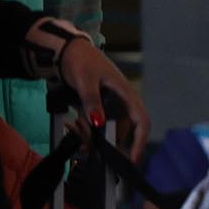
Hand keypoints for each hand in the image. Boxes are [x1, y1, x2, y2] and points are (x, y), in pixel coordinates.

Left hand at [52, 34, 149, 161]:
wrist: (66, 50)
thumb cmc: (81, 61)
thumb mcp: (85, 81)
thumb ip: (92, 101)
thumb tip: (97, 123)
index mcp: (126, 94)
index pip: (141, 121)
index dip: (139, 141)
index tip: (132, 158)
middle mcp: (122, 101)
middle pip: (124, 130)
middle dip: (110, 141)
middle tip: (93, 148)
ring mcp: (110, 104)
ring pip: (108, 128)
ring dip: (94, 134)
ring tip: (75, 127)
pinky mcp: (98, 106)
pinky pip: (96, 122)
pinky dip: (86, 127)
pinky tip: (72, 124)